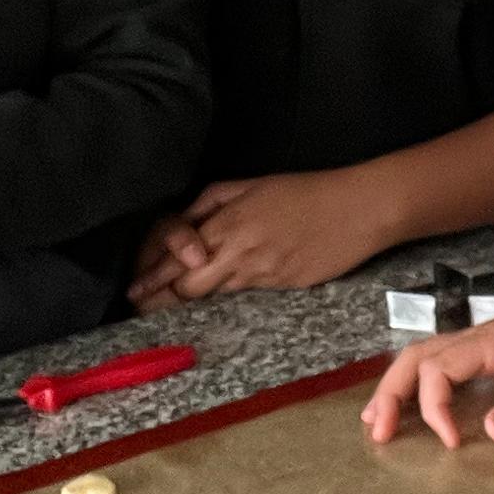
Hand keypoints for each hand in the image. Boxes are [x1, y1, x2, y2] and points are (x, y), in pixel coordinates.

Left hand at [131, 173, 391, 308]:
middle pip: (188, 287)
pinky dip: (225, 297)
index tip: (134, 290)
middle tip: (141, 307)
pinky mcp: (282, 287)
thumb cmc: (306, 191)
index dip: (153, 277)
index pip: (179, 258)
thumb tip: (185, 222)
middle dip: (161, 299)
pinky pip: (244, 295)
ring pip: (214, 295)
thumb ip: (211, 202)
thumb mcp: (252, 184)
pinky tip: (216, 299)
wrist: (359, 209)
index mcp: (229, 222)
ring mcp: (262, 274)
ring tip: (165, 309)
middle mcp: (240, 252)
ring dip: (189, 302)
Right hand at [364, 276, 493, 451]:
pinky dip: (424, 378)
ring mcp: (490, 336)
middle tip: (375, 431)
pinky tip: (425, 398)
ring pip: (428, 353)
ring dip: (400, 383)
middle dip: (391, 392)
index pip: (439, 369)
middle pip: (417, 356)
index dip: (433, 408)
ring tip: (381, 417)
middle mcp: (483, 334)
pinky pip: (447, 357)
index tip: (451, 445)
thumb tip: (488, 433)